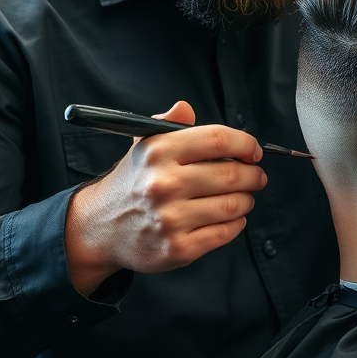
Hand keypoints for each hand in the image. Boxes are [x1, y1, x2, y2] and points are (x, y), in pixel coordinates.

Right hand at [64, 101, 266, 295]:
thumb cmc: (133, 182)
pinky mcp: (177, 249)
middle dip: (253, 175)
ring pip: (233, 205)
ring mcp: (170, 219)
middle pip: (232, 173)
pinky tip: (232, 218)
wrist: (100, 227)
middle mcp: (163, 184)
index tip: (253, 151)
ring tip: (243, 197)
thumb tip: (186, 108)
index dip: (245, 143)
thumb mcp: (144, 145)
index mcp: (158, 151)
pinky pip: (225, 232)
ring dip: (247, 200)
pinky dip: (237, 223)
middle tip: (256, 176)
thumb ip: (168, 123)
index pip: (218, 139)